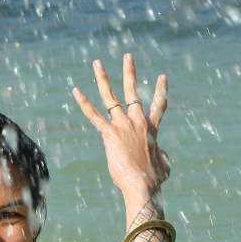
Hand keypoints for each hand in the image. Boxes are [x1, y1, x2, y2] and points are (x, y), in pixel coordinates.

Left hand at [72, 54, 169, 199]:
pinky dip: (84, 103)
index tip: (162, 76)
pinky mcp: (109, 134)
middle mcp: (137, 122)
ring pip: (111, 96)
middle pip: (132, 92)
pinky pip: (94, 116)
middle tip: (127, 57)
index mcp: (151, 129)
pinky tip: (75, 91)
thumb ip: (162, 157)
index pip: (158, 106)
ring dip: (102, 78)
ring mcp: (123, 125)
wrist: (143, 185)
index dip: (161, 91)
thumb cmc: (154, 180)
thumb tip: (162, 159)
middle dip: (129, 73)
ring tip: (97, 63)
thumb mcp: (164, 166)